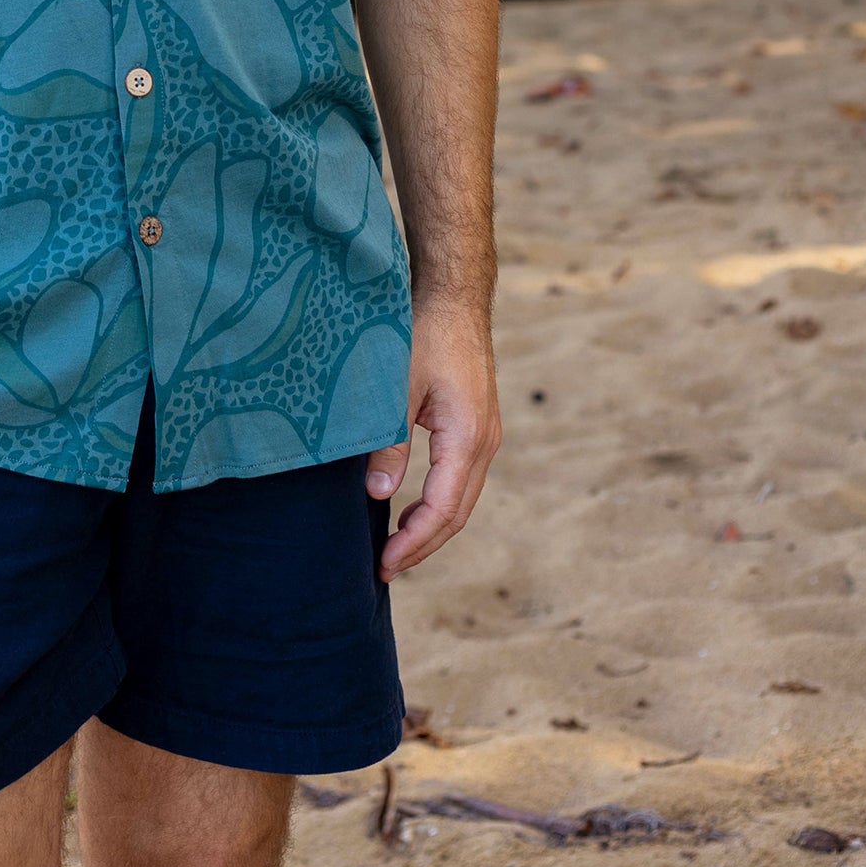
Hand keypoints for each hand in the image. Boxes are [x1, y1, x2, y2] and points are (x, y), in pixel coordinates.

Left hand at [365, 298, 500, 580]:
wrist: (455, 298)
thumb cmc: (423, 335)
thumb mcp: (398, 389)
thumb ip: (389, 443)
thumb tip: (379, 496)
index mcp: (468, 438)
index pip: (442, 510)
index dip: (413, 542)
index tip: (383, 564)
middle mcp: (485, 442)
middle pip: (457, 514)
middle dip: (422, 545)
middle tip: (385, 568)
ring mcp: (486, 434)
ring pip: (463, 498)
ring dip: (431, 526)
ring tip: (396, 547)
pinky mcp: (478, 425)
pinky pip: (462, 478)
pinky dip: (439, 502)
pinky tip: (412, 507)